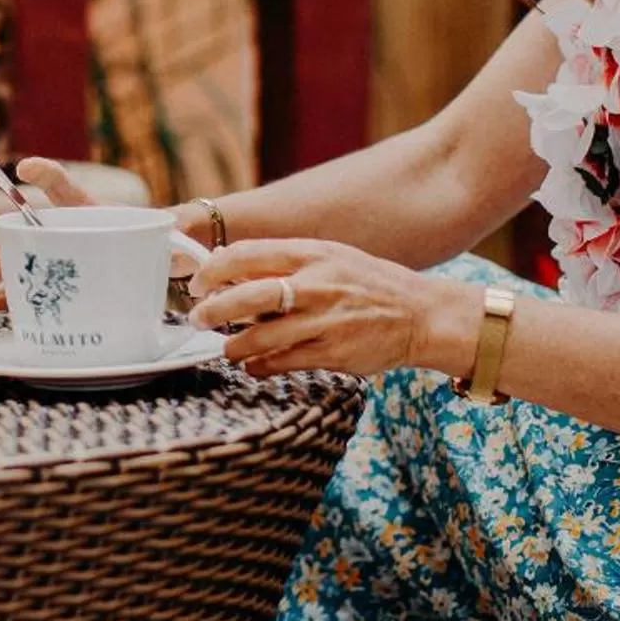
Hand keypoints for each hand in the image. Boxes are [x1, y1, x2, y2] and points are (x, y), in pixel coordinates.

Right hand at [0, 158, 101, 320]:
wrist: (143, 251)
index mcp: (36, 233)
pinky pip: (34, 308)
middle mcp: (38, 256)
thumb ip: (53, 177)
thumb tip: (22, 167)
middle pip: (6, 267)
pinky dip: (15, 313)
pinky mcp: (61, 299)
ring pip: (15, 289)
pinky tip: (0, 318)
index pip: (4, 241)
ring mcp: (49, 279)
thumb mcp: (77, 196)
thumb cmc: (108, 220)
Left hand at [184, 238, 434, 379]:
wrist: (421, 314)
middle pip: (248, 296)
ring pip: (260, 337)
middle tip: (199, 318)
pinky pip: (283, 363)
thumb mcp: (330, 256)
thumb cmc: (369, 283)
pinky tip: (253, 365)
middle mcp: (317, 284)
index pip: (247, 254)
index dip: (214, 270)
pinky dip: (260, 366)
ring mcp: (325, 321)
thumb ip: (285, 262)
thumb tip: (232, 271)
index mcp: (312, 254)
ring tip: (228, 347)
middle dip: (213, 310)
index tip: (198, 283)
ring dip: (234, 345)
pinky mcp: (333, 353)